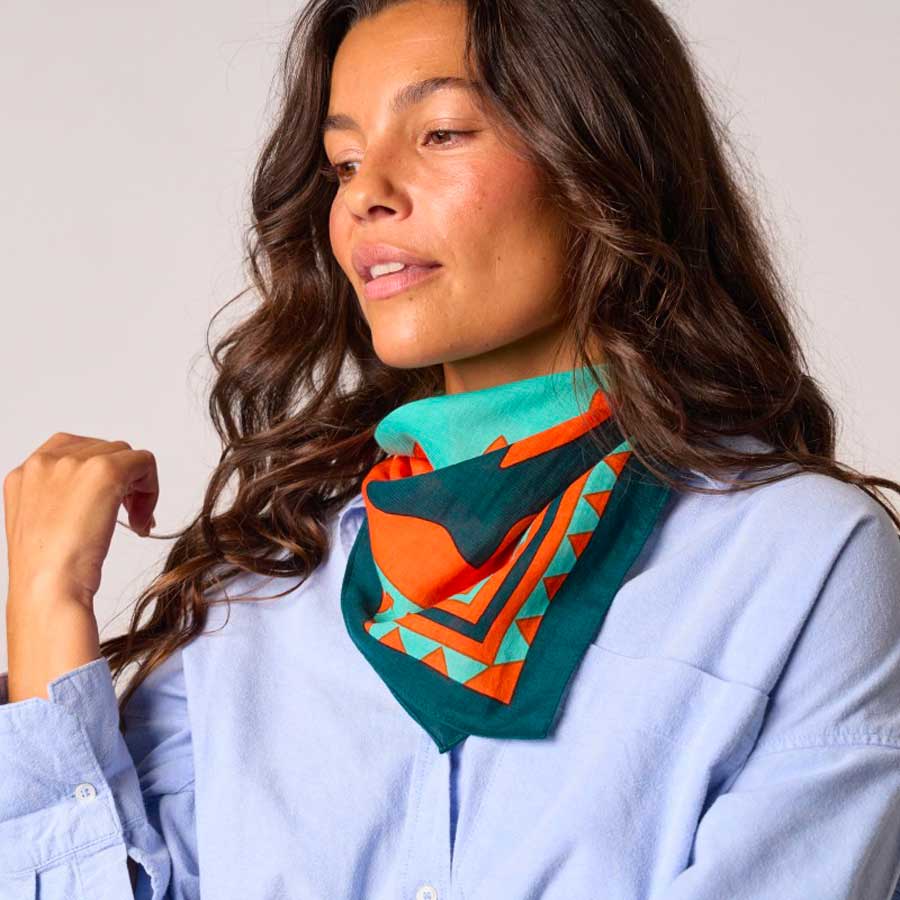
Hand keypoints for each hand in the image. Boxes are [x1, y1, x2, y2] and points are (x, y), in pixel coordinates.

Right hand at [3, 432, 158, 700]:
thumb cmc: (48, 572)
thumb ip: (63, 499)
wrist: (48, 589)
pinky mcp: (103, 471)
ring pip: (126, 456)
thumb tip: (102, 492)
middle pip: (105, 451)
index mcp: (26, 473)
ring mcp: (73, 462)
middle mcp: (45, 461)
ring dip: (138, 488)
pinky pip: (145, 462)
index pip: (75, 450)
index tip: (110, 503)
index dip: (100, 474)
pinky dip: (152, 489)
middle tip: (131, 518)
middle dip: (123, 483)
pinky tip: (142, 520)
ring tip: (136, 523)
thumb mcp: (43, 526)